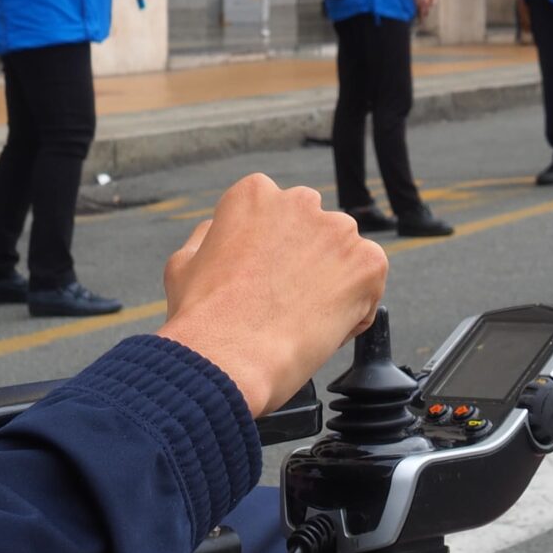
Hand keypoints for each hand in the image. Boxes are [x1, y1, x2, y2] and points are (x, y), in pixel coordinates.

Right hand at [160, 175, 387, 415]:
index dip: (271, 255)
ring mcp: (339, 230)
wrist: (230, 358)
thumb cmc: (201, 318)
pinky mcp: (369, 262)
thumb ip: (211, 236)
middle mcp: (300, 200)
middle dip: (306, 262)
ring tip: (301, 322)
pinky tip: (323, 330)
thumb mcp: (184, 263)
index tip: (262, 282)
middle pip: (314, 232)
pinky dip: (355, 309)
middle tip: (285, 303)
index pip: (276, 217)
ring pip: (343, 258)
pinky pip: (368, 286)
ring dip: (331, 284)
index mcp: (254, 194)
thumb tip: (220, 230)